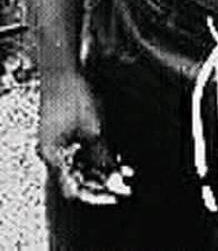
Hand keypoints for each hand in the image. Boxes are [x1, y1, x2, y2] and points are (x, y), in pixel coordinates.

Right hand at [38, 71, 132, 205]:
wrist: (64, 70)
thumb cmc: (73, 93)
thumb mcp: (94, 127)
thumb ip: (101, 154)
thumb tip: (111, 174)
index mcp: (53, 154)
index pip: (72, 186)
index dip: (95, 192)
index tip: (113, 194)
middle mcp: (51, 151)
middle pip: (75, 175)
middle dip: (99, 178)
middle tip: (120, 179)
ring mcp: (55, 141)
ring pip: (77, 163)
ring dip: (97, 167)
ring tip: (119, 168)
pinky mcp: (62, 132)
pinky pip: (77, 150)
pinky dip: (93, 153)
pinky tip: (108, 154)